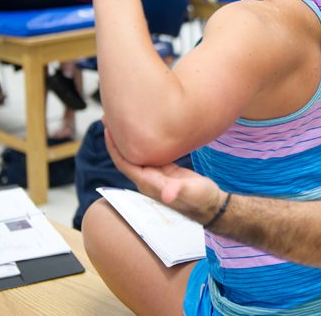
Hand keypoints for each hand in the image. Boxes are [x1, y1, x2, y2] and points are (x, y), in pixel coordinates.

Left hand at [104, 122, 224, 224]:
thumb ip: (178, 191)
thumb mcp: (191, 193)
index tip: (108, 128)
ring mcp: (156, 173)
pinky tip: (144, 128)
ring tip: (124, 118)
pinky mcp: (165, 169)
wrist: (212, 204)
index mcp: (149, 183)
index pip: (124, 163)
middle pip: (125, 156)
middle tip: (109, 116)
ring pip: (136, 153)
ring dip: (128, 138)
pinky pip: (149, 152)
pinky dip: (143, 140)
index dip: (114, 147)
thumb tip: (167, 194)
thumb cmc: (202, 200)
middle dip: (116, 138)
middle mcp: (148, 178)